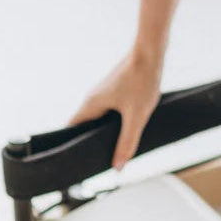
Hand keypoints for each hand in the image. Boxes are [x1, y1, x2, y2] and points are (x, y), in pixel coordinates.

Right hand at [70, 46, 162, 169]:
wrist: (150, 52)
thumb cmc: (142, 81)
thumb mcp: (136, 117)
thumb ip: (127, 143)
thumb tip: (117, 167)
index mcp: (91, 105)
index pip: (71, 129)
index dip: (70, 145)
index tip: (74, 161)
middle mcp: (92, 99)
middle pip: (83, 126)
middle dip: (86, 143)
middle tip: (93, 163)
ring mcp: (102, 94)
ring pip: (96, 119)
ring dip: (99, 133)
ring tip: (108, 152)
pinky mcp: (113, 90)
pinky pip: (106, 111)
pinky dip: (109, 124)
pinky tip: (121, 132)